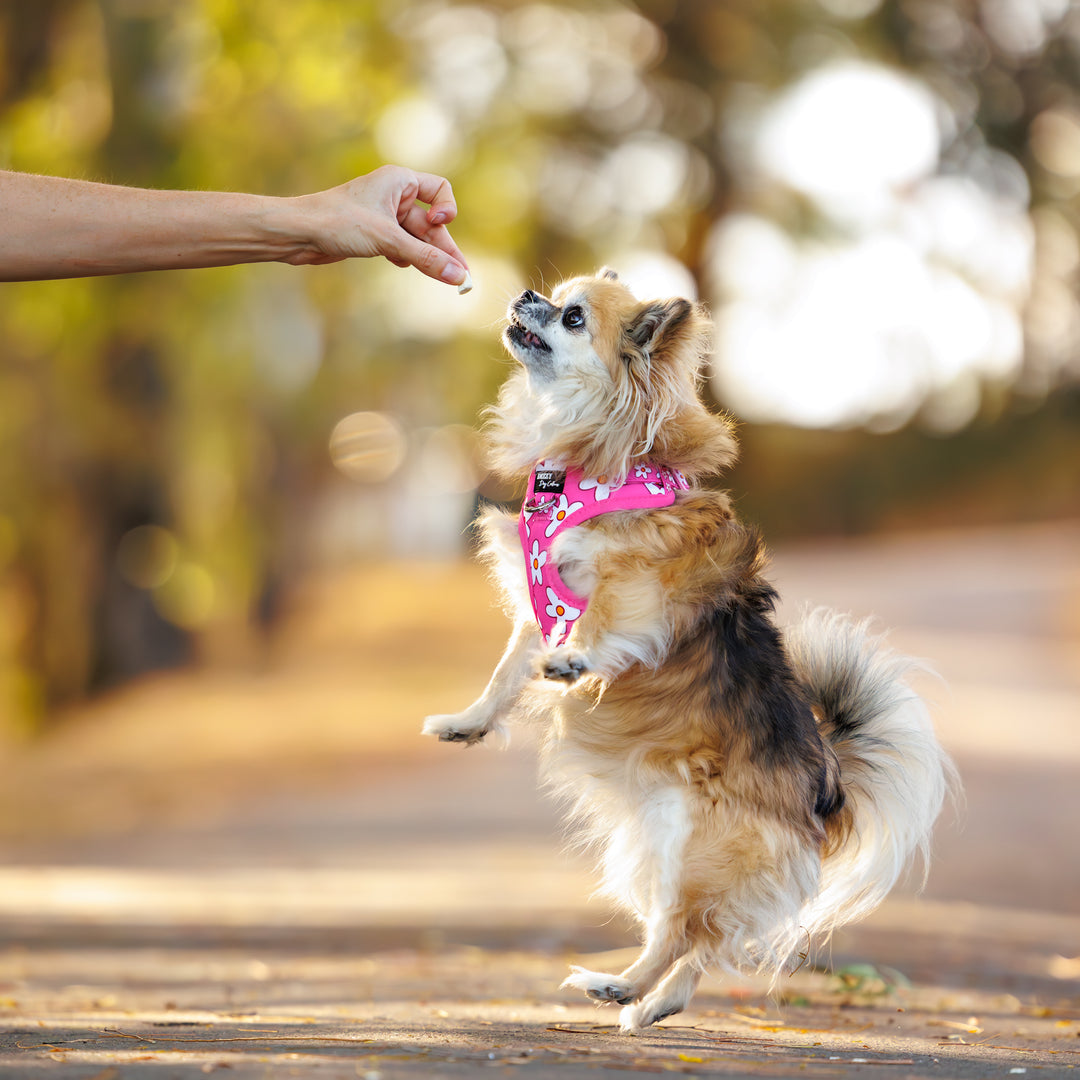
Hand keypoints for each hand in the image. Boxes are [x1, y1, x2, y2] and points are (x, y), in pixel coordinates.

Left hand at [281, 165, 468, 285]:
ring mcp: (384, 217)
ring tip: (445, 280)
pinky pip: (402, 247)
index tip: (439, 224)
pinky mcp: (374, 235)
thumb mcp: (388, 240)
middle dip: (443, 249)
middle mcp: (394, 195)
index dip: (446, 209)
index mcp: (399, 181)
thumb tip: (458, 275)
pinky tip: (403, 266)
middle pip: (431, 224)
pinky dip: (406, 259)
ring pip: (417, 239)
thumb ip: (425, 258)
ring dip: (427, 258)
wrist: (297, 233)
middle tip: (461, 277)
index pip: (440, 190)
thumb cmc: (338, 222)